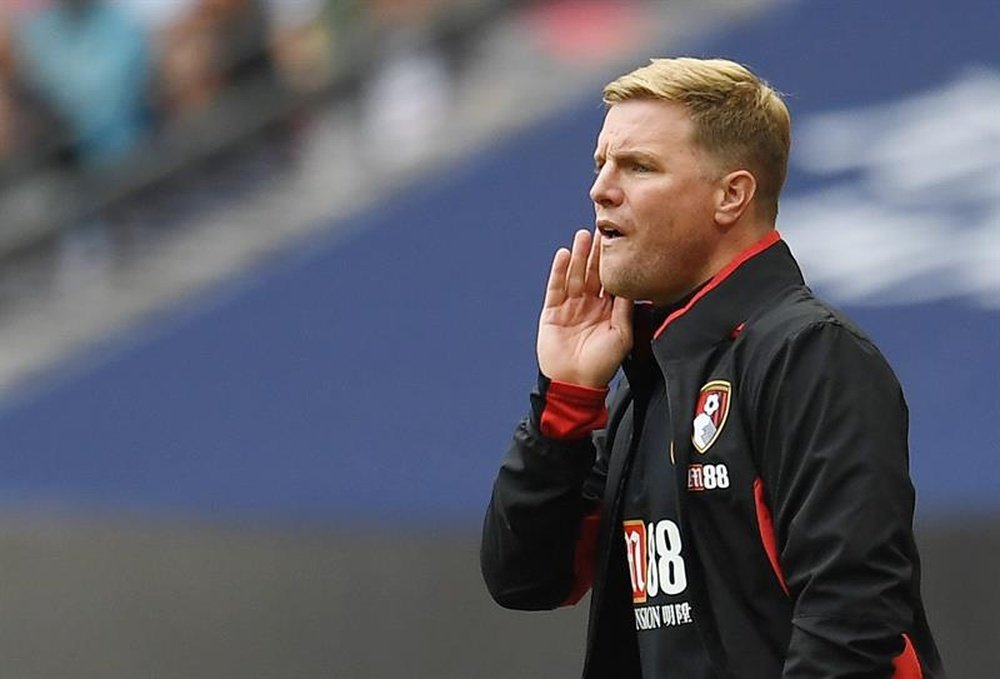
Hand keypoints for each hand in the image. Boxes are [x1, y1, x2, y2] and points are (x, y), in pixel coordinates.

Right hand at [537, 228, 632, 387]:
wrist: (575, 383)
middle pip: (592, 273)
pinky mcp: (552, 312)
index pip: (611, 280)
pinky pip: (555, 287)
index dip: (614, 262)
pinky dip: (559, 271)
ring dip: (579, 255)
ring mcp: (570, 307)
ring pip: (575, 275)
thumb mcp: (622, 335)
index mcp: (608, 310)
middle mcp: (589, 305)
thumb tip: (633, 285)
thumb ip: (625, 309)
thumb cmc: (602, 364)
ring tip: (583, 235)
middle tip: (601, 229)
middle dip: (596, 252)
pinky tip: (563, 254)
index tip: (619, 240)